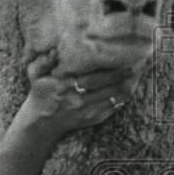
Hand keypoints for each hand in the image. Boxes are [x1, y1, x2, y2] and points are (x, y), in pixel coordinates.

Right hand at [21, 49, 139, 138]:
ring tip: (139, 70)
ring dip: (129, 83)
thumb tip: (55, 51)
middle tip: (139, 59)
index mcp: (64, 85)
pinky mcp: (94, 118)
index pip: (93, 73)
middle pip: (109, 84)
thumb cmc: (40, 94)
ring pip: (115, 95)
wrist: (41, 124)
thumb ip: (43, 60)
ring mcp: (87, 110)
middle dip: (125, 72)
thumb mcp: (34, 74)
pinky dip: (125, 95)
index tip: (124, 54)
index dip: (111, 65)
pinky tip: (132, 84)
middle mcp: (77, 99)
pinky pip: (115, 106)